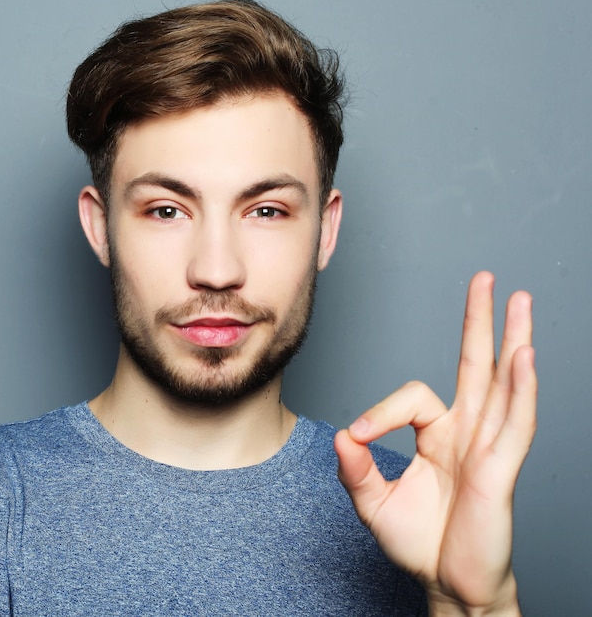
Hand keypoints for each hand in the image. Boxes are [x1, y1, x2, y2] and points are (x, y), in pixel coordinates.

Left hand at [334, 271, 536, 615]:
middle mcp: (468, 432)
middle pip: (478, 365)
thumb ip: (355, 469)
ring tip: (520, 301)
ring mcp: (488, 447)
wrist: (449, 585)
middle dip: (480, 321)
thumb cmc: (421, 542)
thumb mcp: (374, 502)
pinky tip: (523, 356)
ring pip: (505, 384)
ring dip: (513, 340)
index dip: (380, 412)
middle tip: (486, 280)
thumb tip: (341, 434)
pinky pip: (515, 423)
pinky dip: (521, 389)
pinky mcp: (501, 471)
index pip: (413, 398)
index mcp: (439, 434)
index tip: (356, 440)